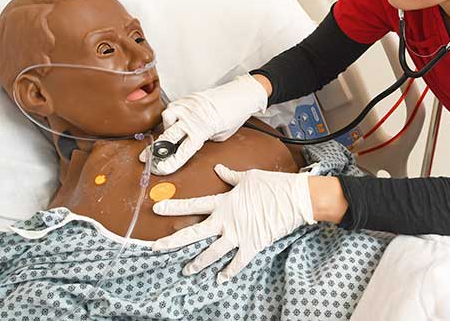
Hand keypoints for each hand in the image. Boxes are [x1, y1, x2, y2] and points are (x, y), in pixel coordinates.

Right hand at [139, 75, 267, 173]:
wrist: (240, 94)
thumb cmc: (233, 116)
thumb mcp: (220, 136)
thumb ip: (203, 139)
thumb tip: (190, 141)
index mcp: (201, 131)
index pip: (182, 152)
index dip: (170, 163)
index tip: (160, 169)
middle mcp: (191, 118)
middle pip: (167, 137)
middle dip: (155, 150)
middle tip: (145, 157)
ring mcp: (187, 106)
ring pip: (166, 118)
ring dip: (166, 127)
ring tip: (169, 132)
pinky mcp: (187, 98)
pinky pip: (173, 107)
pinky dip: (172, 115)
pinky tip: (177, 119)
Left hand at [152, 164, 315, 282]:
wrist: (294, 198)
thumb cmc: (272, 184)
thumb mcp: (249, 176)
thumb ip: (231, 176)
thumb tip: (219, 169)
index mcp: (224, 202)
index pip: (194, 205)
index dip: (174, 207)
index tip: (157, 209)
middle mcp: (226, 220)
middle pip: (194, 233)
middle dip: (173, 241)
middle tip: (156, 248)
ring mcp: (238, 235)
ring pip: (212, 253)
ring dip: (198, 263)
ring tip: (186, 271)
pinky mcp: (252, 245)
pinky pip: (237, 263)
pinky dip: (229, 272)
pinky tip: (220, 279)